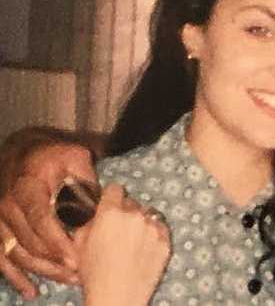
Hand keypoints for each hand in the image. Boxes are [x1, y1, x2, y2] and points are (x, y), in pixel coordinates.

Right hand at [0, 141, 94, 297]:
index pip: (41, 219)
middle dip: (55, 261)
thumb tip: (97, 207)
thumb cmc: (54, 155)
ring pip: (18, 254)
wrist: (24, 152)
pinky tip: (31, 290)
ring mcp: (0, 220)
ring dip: (43, 271)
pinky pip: (2, 258)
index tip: (75, 257)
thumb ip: (85, 180)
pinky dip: (16, 276)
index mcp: (28, 187)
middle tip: (81, 273)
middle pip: (30, 242)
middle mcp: (8, 206)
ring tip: (69, 280)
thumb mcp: (74, 156)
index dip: (57, 241)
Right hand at [75, 184, 170, 305]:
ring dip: (140, 223)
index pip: (114, 189)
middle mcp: (134, 215)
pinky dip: (154, 234)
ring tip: (133, 242)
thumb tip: (95, 213)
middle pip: (131, 203)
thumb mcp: (79, 244)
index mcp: (110, 213)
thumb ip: (88, 221)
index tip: (109, 204)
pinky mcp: (166, 240)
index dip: (110, 196)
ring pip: (147, 215)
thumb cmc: (94, 273)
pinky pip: (160, 228)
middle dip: (125, 212)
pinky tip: (144, 247)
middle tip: (119, 230)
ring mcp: (153, 227)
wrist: (117, 296)